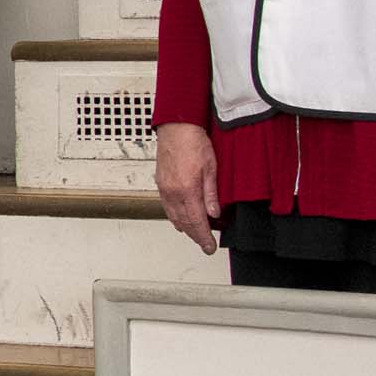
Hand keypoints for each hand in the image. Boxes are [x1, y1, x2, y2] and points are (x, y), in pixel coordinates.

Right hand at [154, 121, 222, 254]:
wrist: (176, 128)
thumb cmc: (194, 142)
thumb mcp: (211, 168)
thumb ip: (211, 194)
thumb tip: (214, 213)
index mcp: (188, 190)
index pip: (197, 222)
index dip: (204, 237)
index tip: (209, 247)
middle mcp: (173, 192)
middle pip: (185, 224)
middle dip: (196, 236)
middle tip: (205, 244)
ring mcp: (165, 189)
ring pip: (174, 218)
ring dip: (185, 229)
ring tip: (196, 235)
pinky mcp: (161, 184)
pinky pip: (167, 208)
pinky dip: (175, 217)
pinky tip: (181, 219)